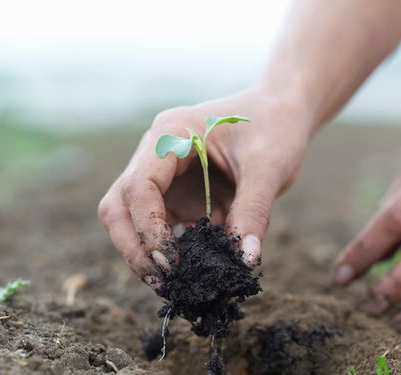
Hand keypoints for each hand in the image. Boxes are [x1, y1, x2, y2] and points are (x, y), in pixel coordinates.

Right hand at [98, 89, 311, 288]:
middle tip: (163, 282)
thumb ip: (254, 211)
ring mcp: (164, 173)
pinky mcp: (177, 191)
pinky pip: (161, 223)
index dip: (148, 228)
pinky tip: (191, 269)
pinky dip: (170, 247)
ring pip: (131, 217)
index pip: (139, 186)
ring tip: (174, 284)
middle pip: (120, 204)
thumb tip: (244, 261)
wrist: (280, 111)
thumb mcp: (269, 167)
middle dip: (134, 246)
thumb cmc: (274, 126)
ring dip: (146, 251)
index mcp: (171, 133)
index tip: (171, 263)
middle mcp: (156, 152)